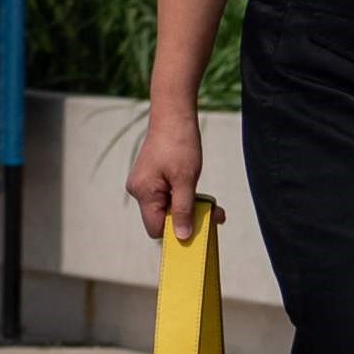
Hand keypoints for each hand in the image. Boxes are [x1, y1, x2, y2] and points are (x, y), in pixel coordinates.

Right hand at [127, 99, 205, 244]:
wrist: (173, 116)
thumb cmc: (179, 145)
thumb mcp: (186, 180)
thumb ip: (183, 210)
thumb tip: (181, 236)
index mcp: (143, 192)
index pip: (156, 228)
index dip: (177, 231)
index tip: (199, 228)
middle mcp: (139, 190)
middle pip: (162, 219)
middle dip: (188, 219)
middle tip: (214, 214)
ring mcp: (144, 184)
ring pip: (167, 208)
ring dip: (189, 208)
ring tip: (212, 205)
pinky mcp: (151, 178)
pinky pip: (167, 197)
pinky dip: (183, 198)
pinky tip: (198, 194)